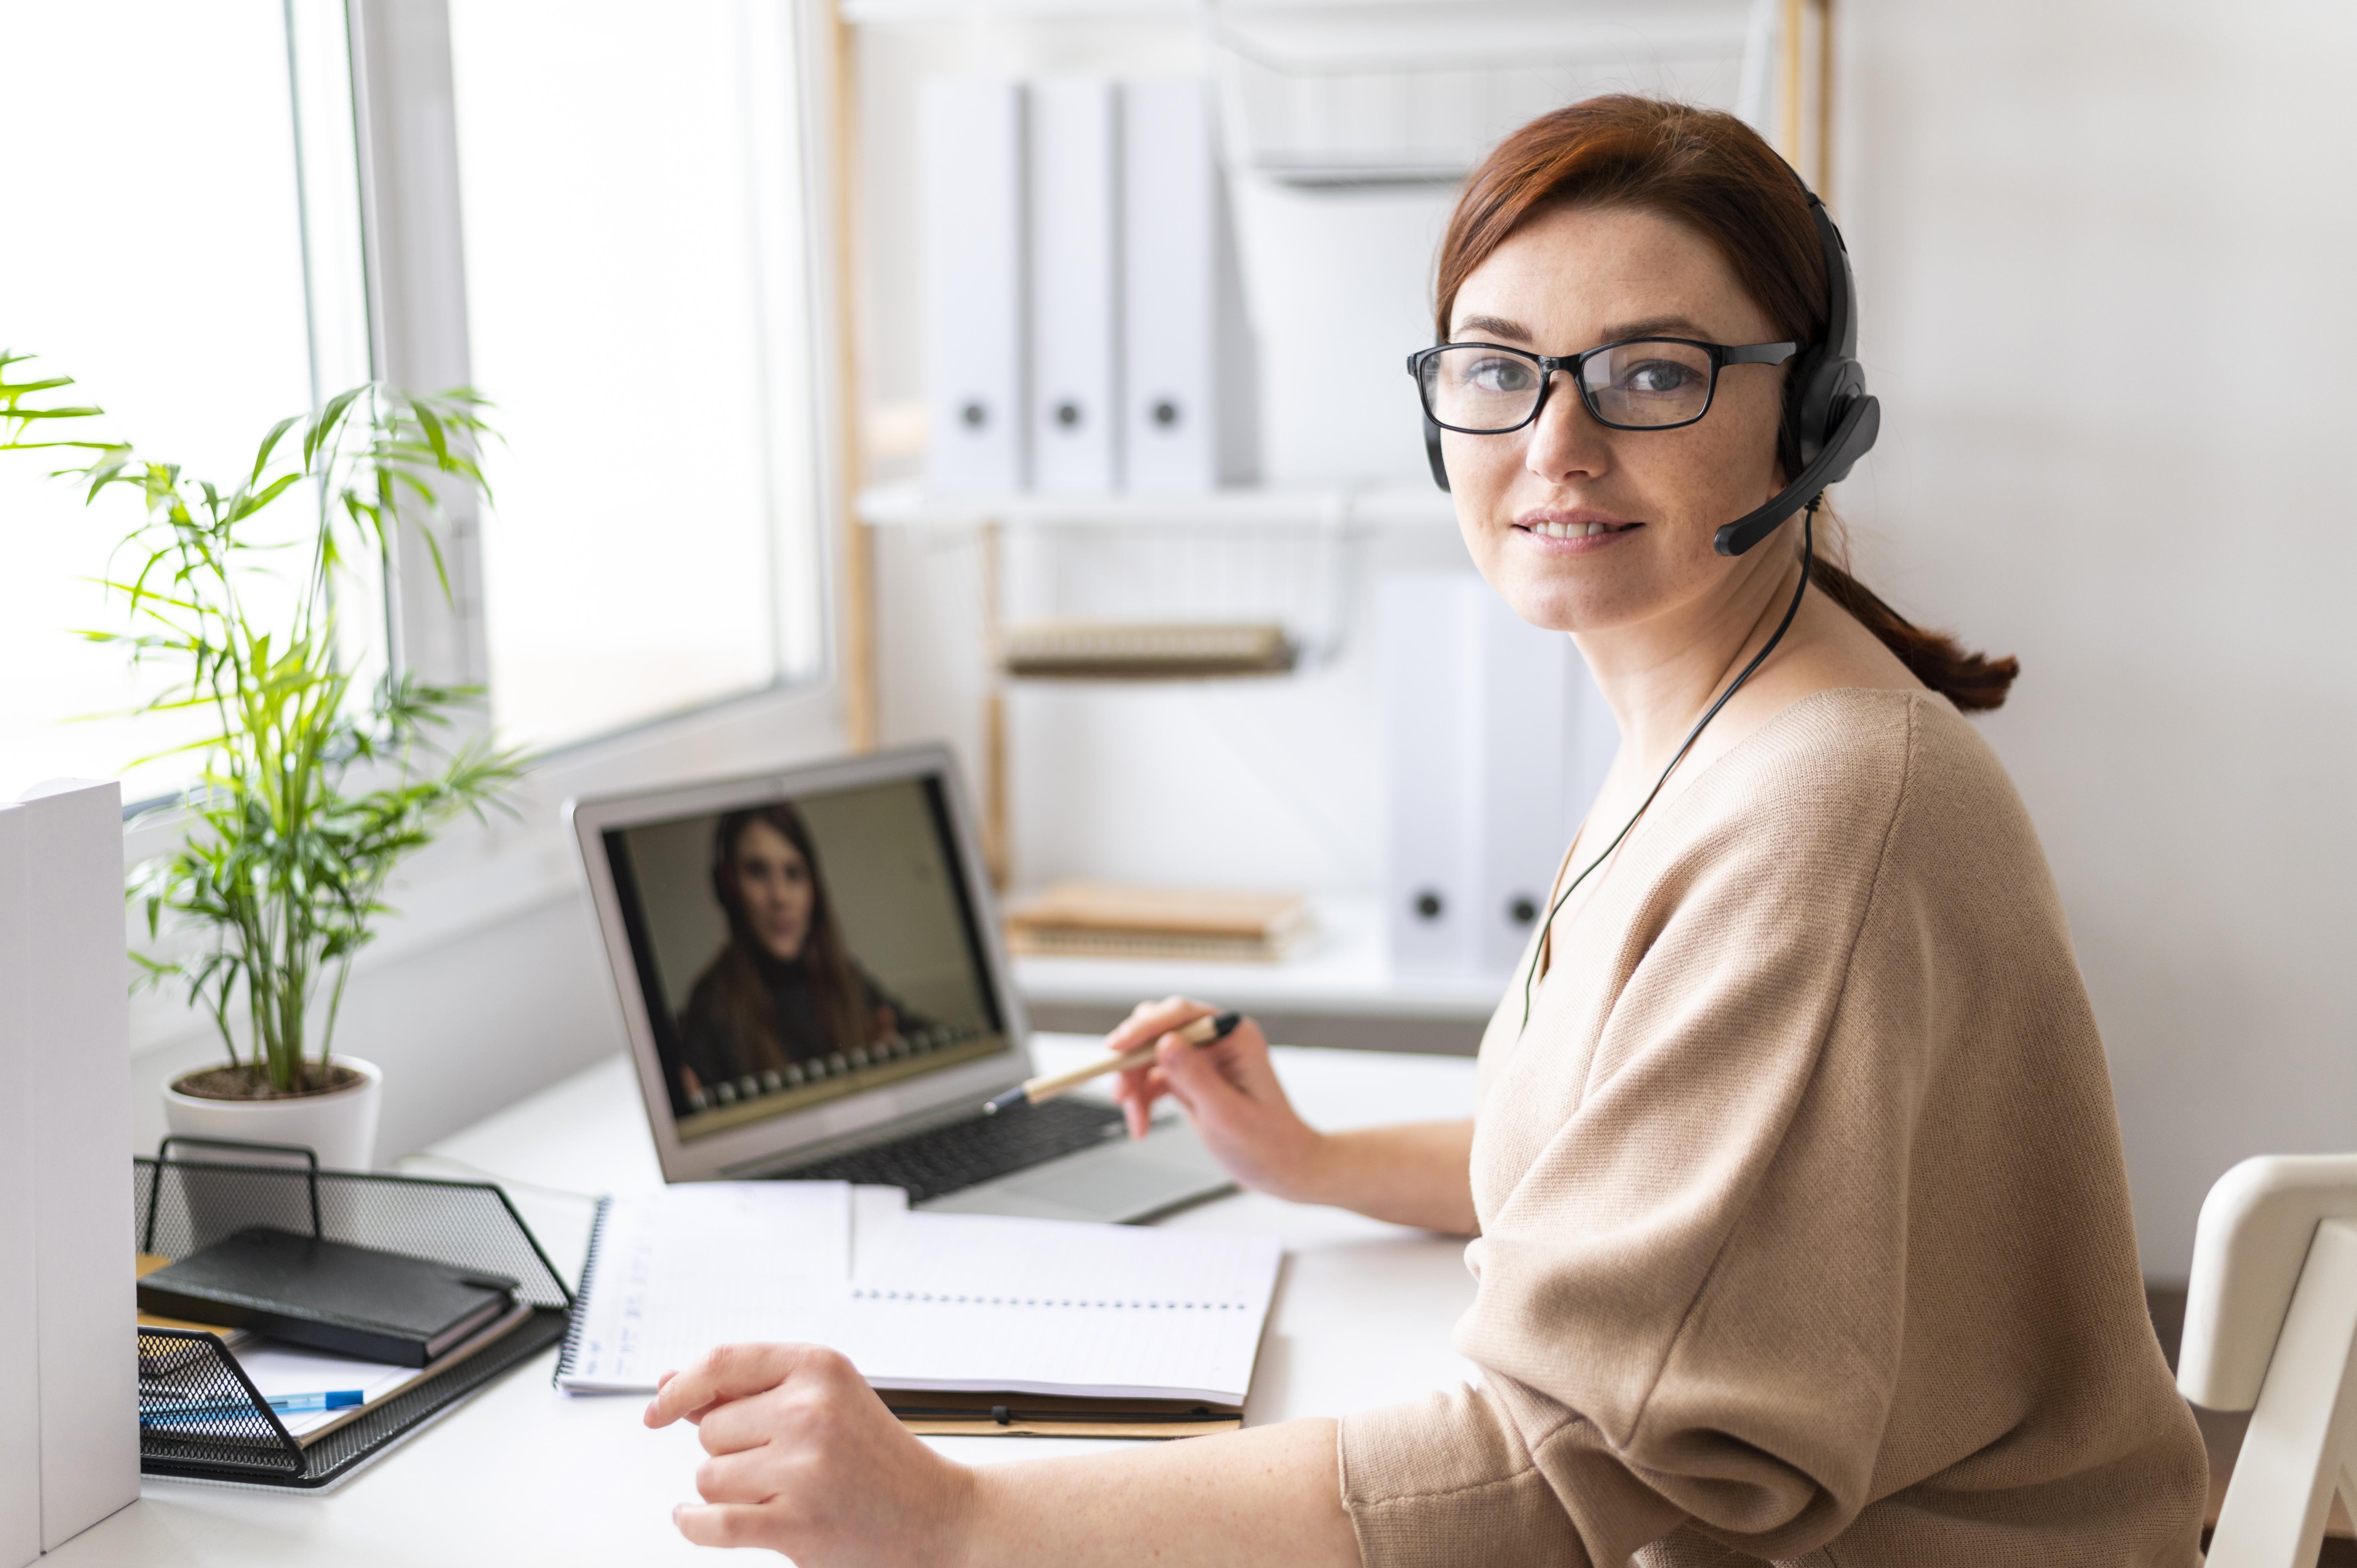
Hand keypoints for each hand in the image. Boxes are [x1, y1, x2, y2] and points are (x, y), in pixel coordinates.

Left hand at [644, 1342, 974, 1563]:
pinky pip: (712, 1522)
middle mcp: (811, 1410)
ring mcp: (805, 1468)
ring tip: (780, 1491)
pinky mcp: (798, 1524)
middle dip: (730, 1451)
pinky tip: (691, 1518)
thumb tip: (670, 1385)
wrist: (938, 1514)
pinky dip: (692, 1524)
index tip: (657, 1409)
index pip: (722, 1362)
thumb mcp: (826, 1399)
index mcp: (819, 1367)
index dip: (680, 1387)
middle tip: (781, 1463)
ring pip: (709, 1477)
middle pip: (711, 1430)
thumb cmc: (876, 1457)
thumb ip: (749, 1390)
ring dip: (730, 1490)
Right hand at [1106, 996, 1327, 1202]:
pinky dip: (1142, 1098)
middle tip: (1121, 1094)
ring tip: (1135, 1121)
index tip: (1116, 1047)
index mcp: (1234, 1036)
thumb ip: (1196, 1077)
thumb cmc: (1266, 1144)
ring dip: (1134, 1085)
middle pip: (1158, 1030)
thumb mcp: (1227, 1114)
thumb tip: (1164, 1043)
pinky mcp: (1192, 1077)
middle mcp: (1217, 1040)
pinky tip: (1141, 1125)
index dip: (1144, 1027)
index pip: (1181, 1014)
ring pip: (1149, 1055)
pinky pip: (1154, 1077)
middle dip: (1133, 1060)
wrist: (1282, 1168)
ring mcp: (1203, 1058)